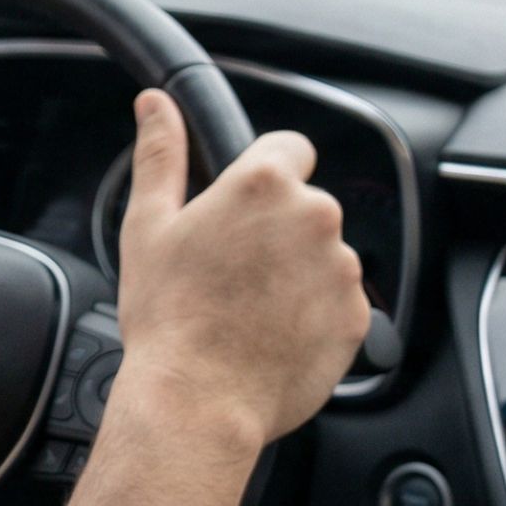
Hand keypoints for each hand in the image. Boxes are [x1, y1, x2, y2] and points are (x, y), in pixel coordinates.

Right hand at [110, 90, 370, 449]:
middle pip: (307, 205)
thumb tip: (156, 106)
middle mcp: (315, 217)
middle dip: (278, 230)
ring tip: (251, 308)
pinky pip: (339, 302)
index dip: (266, 173)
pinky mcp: (357, 317)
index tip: (244, 207)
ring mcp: (342, 269)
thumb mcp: (149, 224)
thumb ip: (160, 154)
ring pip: (325, 255)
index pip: (291, 148)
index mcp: (265, 184)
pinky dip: (314, 313)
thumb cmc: (169, 315)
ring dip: (298, 272)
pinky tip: (273, 333)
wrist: (198, 400)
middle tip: (234, 270)